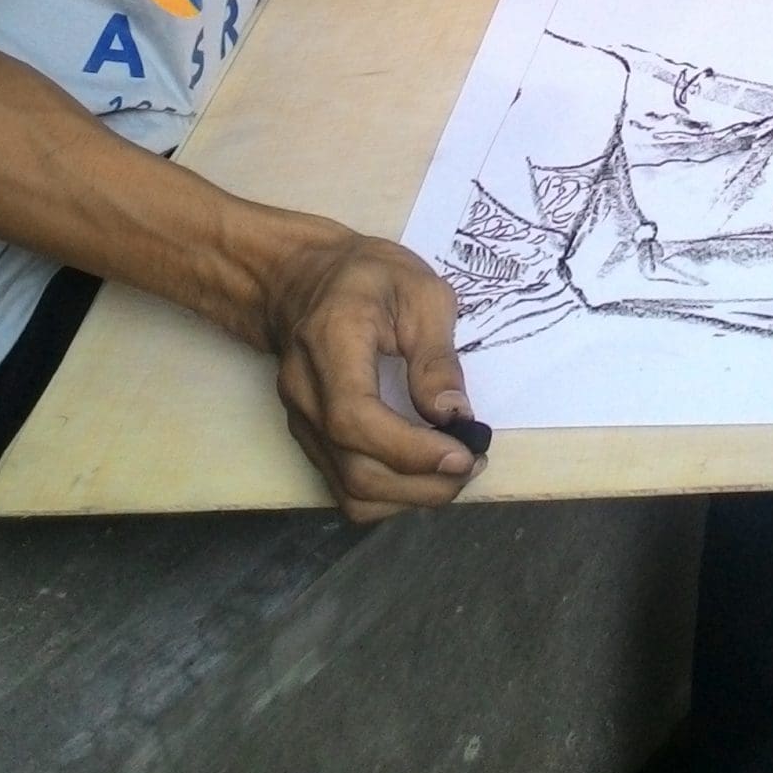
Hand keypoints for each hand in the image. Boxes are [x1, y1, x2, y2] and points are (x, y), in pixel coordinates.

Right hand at [263, 231, 479, 522]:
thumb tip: (455, 415)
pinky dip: (389, 495)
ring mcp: (300, 421)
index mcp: (330, 341)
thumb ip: (436, 355)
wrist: (301, 279)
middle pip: (354, 468)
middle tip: (473, 464)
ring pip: (349, 491)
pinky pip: (344, 488)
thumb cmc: (367, 276)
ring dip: (409, 497)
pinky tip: (422, 473)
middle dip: (422, 484)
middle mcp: (304, 391)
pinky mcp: (307, 439)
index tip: (463, 453)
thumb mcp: (420, 290)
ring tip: (454, 472)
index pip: (355, 417)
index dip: (410, 450)